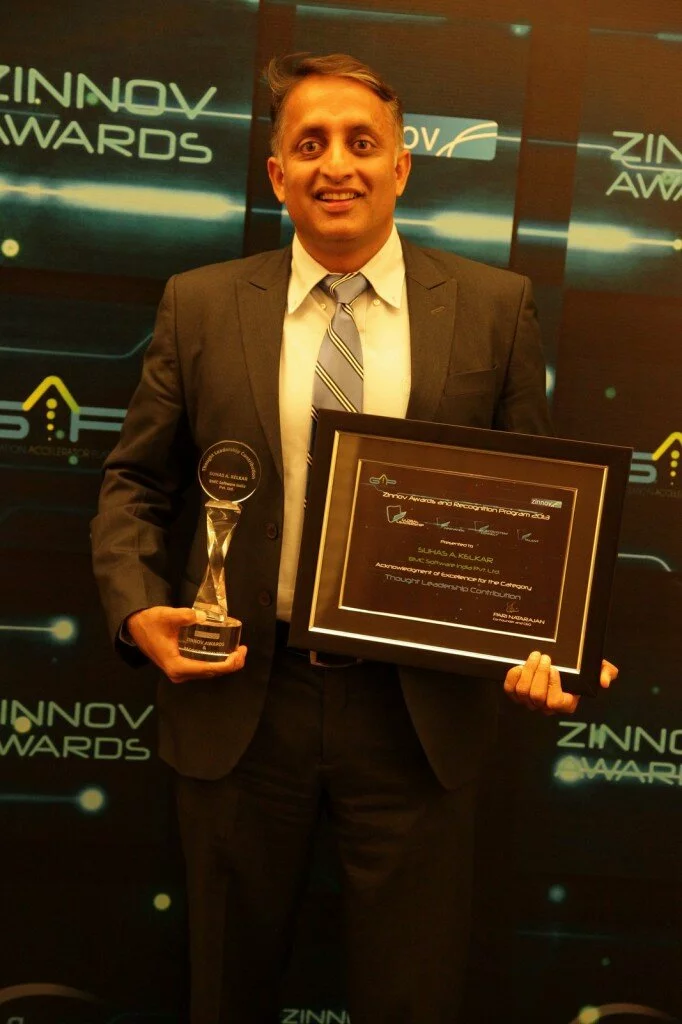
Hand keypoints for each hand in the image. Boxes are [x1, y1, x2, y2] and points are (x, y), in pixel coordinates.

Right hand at [126, 606, 246, 683]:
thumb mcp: (166, 616)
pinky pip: (203, 667)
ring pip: (208, 672)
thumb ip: (184, 616)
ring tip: (238, 650)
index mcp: (176, 665)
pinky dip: (216, 661)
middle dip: (230, 664)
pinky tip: (225, 651)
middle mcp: (179, 673)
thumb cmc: (150, 622)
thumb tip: (203, 616)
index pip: (208, 669)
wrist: (135, 626)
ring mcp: (180, 672)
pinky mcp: (181, 667)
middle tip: (243, 650)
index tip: (239, 653)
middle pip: (211, 673)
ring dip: (225, 663)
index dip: (228, 664)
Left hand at [503, 652, 617, 715]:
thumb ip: (606, 672)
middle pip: (536, 696)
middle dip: (539, 674)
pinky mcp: (516, 694)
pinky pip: (510, 689)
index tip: (555, 668)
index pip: (556, 703)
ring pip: (523, 692)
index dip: (553, 686)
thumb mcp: (595, 666)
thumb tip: (604, 682)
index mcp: (566, 703)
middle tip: (544, 657)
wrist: (556, 660)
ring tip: (535, 656)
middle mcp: (546, 706)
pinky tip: (520, 665)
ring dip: (528, 671)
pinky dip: (513, 676)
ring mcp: (529, 701)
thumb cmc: (578, 667)